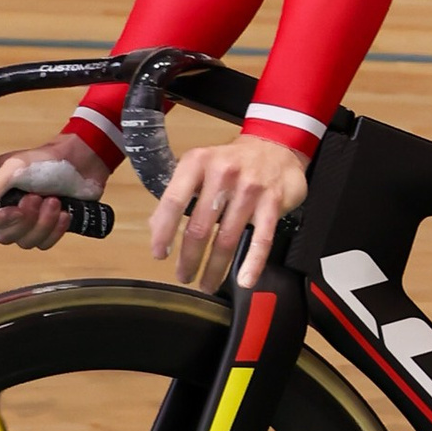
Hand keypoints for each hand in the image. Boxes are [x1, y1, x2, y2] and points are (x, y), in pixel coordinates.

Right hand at [0, 136, 107, 252]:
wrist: (82, 160)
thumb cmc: (46, 160)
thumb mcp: (15, 168)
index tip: (14, 209)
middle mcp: (7, 212)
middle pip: (5, 237)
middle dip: (27, 219)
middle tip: (39, 196)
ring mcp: (29, 222)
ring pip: (26, 242)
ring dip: (44, 223)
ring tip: (55, 200)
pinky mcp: (48, 228)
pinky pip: (45, 244)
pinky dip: (55, 230)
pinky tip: (64, 213)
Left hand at [151, 135, 309, 288]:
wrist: (275, 146)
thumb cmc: (231, 162)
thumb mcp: (200, 166)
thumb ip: (180, 193)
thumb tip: (156, 227)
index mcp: (198, 162)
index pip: (174, 201)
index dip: (164, 232)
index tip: (159, 254)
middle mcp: (223, 173)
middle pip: (200, 227)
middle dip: (190, 258)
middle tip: (184, 276)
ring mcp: (250, 188)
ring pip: (228, 238)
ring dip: (216, 267)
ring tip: (207, 283)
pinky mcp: (273, 201)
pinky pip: (261, 238)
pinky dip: (252, 263)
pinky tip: (244, 279)